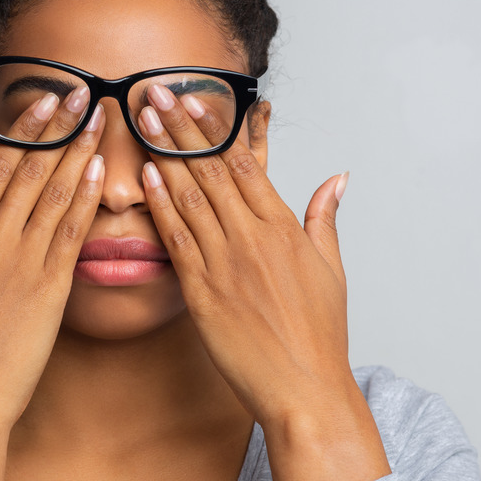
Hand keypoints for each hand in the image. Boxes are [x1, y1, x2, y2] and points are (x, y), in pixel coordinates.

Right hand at [0, 88, 105, 480]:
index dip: (24, 129)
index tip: (44, 100)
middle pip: (31, 169)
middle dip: (59, 126)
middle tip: (82, 91)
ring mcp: (23, 259)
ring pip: (56, 192)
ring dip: (79, 151)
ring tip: (99, 118)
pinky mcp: (50, 286)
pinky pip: (72, 232)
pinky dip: (87, 198)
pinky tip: (100, 171)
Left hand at [136, 84, 389, 480]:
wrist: (304, 388)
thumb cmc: (319, 333)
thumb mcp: (331, 268)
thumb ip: (324, 218)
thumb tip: (337, 178)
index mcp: (283, 227)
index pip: (245, 162)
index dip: (215, 128)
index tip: (193, 99)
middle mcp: (252, 237)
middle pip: (211, 169)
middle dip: (181, 127)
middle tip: (155, 92)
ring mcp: (225, 262)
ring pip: (190, 196)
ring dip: (163, 154)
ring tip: (144, 120)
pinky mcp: (202, 292)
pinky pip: (178, 239)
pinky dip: (161, 205)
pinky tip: (146, 176)